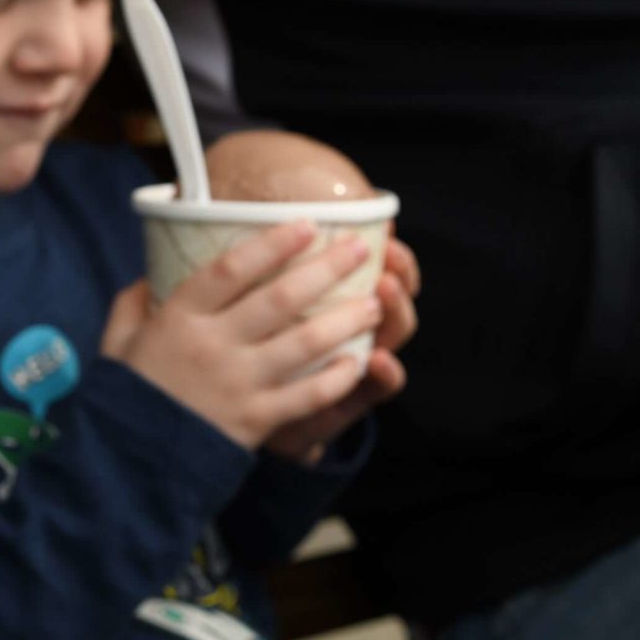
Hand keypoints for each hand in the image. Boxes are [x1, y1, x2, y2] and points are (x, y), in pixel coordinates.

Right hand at [101, 221, 383, 448]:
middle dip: (327, 268)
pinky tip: (358, 362)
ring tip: (374, 302)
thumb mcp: (117, 341)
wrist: (126, 464)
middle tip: (360, 249)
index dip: (274, 243)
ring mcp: (238, 383)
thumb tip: (149, 274)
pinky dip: (337, 378)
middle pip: (280, 297)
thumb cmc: (125, 396)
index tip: (307, 224)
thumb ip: (133, 303)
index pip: (232, 268)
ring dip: (346, 319)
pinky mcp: (255, 420)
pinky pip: (307, 395)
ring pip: (304, 341)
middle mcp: (213, 345)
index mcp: (179, 318)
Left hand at [264, 238, 421, 462]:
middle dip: (398, 270)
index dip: (385, 245)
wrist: (242, 418)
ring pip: (395, 331)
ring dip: (394, 310)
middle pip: (394, 291)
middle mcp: (355, 326)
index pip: (376, 263)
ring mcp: (358, 361)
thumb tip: (253, 221)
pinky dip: (385, 373)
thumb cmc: (248, 355)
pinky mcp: (352, 399)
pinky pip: (380, 386)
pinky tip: (379, 360)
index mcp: (336, 296)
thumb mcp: (255, 308)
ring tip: (385, 290)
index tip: (384, 225)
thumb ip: (264, 270)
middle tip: (390, 255)